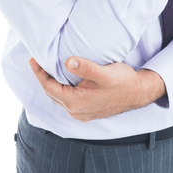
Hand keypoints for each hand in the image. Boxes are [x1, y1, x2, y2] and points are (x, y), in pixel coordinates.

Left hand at [28, 56, 165, 120]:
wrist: (139, 93)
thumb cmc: (123, 82)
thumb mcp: (104, 73)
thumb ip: (85, 68)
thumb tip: (67, 62)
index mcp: (76, 102)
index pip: (49, 87)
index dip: (39, 73)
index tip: (33, 59)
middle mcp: (76, 111)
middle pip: (51, 93)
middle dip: (43, 77)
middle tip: (37, 62)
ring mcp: (81, 113)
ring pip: (59, 97)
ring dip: (52, 84)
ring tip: (48, 69)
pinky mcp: (87, 111)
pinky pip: (67, 100)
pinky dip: (61, 90)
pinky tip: (64, 80)